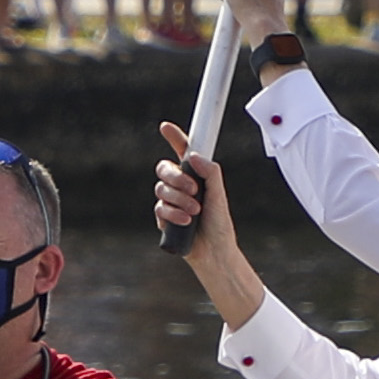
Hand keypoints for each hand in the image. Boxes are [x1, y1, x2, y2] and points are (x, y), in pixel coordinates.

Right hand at [151, 121, 235, 255]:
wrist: (214, 251)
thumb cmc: (219, 222)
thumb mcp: (219, 195)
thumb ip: (210, 172)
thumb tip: (193, 156)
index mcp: (195, 176)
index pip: (182, 152)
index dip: (174, 138)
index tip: (166, 127)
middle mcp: (181, 186)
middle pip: (164, 168)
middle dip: (177, 177)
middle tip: (194, 189)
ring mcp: (170, 201)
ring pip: (161, 189)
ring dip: (179, 199)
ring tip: (195, 211)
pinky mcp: (163, 218)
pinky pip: (159, 208)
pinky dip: (173, 214)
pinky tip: (186, 221)